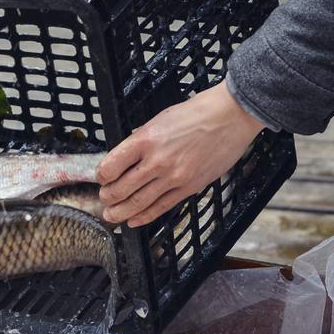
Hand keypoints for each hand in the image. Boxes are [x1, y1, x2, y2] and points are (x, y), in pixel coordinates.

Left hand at [96, 81, 265, 226]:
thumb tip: (125, 157)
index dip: (101, 175)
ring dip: (120, 212)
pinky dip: (144, 217)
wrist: (232, 115)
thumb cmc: (197, 113)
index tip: (102, 177)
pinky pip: (161, 207)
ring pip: (138, 203)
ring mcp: (173, 176)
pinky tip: (133, 220)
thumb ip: (141, 140)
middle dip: (107, 197)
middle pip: (120, 189)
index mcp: (145, 139)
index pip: (110, 166)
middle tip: (104, 199)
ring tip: (111, 216)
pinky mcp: (189, 187)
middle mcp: (157, 160)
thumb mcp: (159, 119)